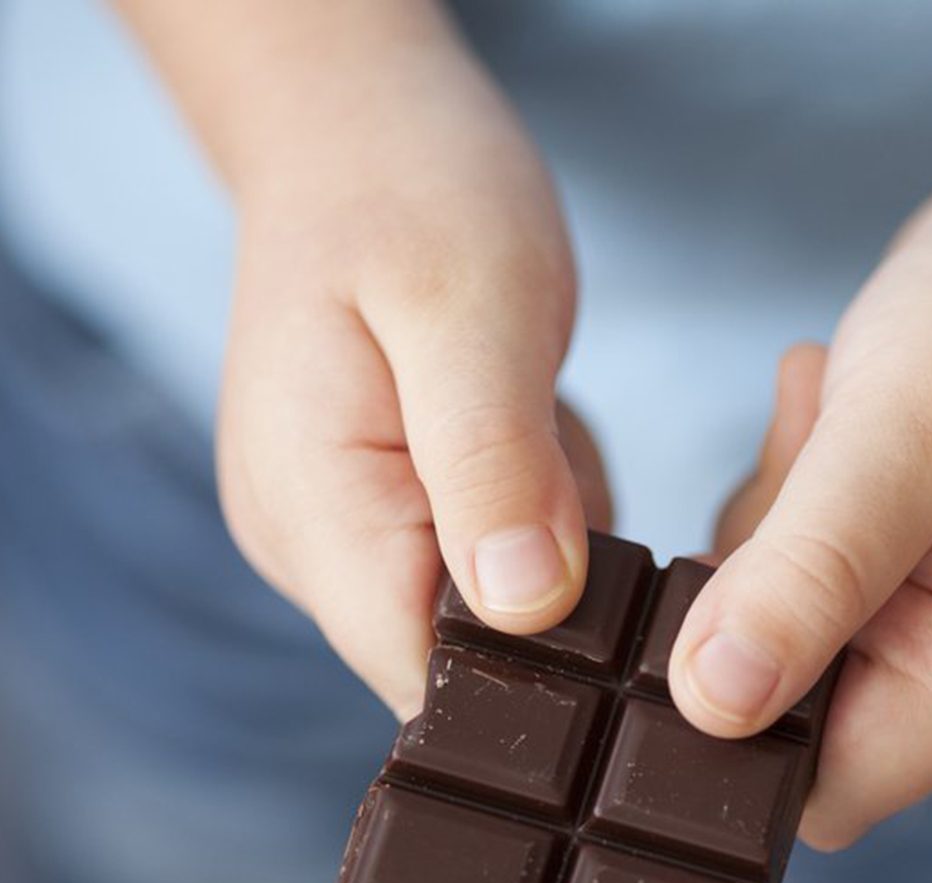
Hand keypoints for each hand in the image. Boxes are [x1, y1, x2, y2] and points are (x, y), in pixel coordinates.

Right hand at [213, 23, 605, 716]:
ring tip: (529, 422)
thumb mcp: (475, 309)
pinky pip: (481, 565)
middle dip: (549, 591)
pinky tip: (519, 435)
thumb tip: (527, 604)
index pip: (422, 671)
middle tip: (561, 454)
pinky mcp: (371, 519)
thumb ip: (495, 463)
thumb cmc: (410, 194)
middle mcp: (306, 549)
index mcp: (315, 510)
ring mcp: (334, 537)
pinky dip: (529, 515)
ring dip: (542, 542)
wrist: (353, 139)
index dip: (531, 661)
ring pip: (481, 611)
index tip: (603, 582)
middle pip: (456, 655)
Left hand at [674, 120, 931, 849]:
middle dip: (753, 600)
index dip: (741, 739)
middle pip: (792, 704)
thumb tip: (712, 704)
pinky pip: (797, 559)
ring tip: (828, 423)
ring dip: (770, 530)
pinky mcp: (902, 552)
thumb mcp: (900, 441)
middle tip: (799, 479)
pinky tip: (829, 411)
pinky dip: (788, 495)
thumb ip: (808, 579)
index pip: (834, 788)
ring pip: (781, 624)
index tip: (696, 624)